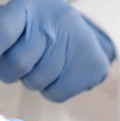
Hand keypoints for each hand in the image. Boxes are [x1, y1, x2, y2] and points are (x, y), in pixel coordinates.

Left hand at [0, 0, 115, 101]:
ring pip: (35, 82)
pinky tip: (58, 77)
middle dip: (10, 72)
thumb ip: (3, 36)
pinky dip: (51, 91)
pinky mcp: (93, 66)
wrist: (89, 38)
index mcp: (31, 5)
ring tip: (44, 67)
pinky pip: (54, 94)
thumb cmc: (43, 31)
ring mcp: (77, 43)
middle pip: (18, 62)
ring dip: (34, 81)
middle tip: (17, 68)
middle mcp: (55, 20)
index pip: (4, 31)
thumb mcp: (20, 21)